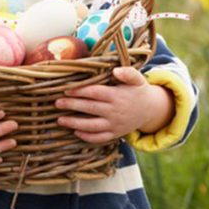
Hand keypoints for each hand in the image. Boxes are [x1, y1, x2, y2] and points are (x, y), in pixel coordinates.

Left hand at [54, 67, 174, 142]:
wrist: (151, 110)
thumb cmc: (138, 91)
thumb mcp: (137, 79)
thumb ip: (128, 73)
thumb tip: (116, 70)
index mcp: (117, 96)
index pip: (95, 93)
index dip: (80, 91)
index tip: (66, 90)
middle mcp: (115, 111)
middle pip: (90, 108)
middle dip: (72, 106)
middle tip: (57, 103)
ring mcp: (115, 124)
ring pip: (92, 126)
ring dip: (75, 124)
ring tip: (60, 120)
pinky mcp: (115, 134)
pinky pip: (100, 138)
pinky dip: (88, 137)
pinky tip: (75, 132)